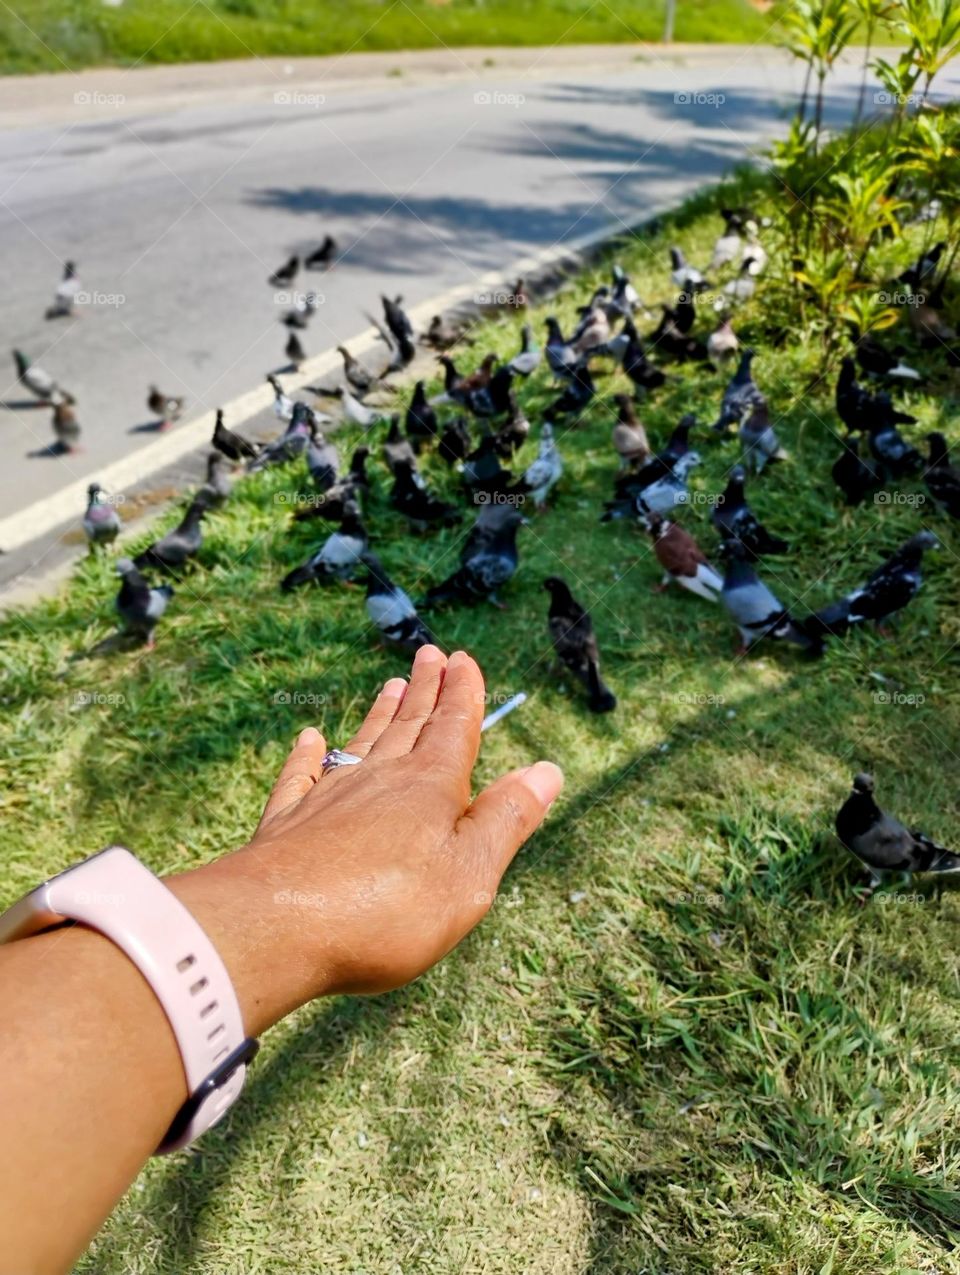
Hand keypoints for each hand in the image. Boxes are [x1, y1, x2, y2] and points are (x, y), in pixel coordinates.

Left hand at [171, 647, 561, 1035]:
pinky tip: (309, 739)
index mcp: (431, 788)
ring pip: (361, 743)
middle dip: (424, 691)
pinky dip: (307, 755)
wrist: (277, 927)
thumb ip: (506, 820)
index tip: (463, 659)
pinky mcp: (287, 823)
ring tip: (389, 686)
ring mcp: (328, 797)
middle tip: (429, 654)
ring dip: (379, 715)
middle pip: (408, 726)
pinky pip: (301, 776)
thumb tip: (545, 770)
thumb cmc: (388, 910)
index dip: (463, 694)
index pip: (454, 728)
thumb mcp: (469, 874)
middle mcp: (380, 780)